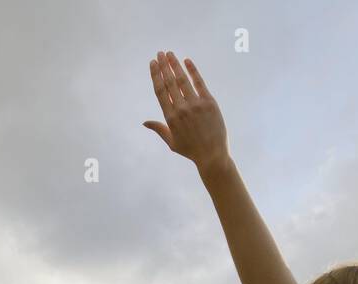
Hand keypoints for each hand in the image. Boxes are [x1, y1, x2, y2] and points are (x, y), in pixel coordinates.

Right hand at [143, 51, 229, 173]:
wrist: (212, 155)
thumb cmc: (190, 150)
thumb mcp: (171, 142)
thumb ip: (159, 129)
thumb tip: (145, 122)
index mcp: (170, 118)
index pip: (160, 91)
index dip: (156, 75)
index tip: (152, 64)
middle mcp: (181, 109)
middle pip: (170, 82)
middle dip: (164, 66)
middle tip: (160, 53)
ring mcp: (196, 105)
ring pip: (183, 80)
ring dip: (175, 65)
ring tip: (170, 54)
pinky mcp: (209, 103)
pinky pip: (199, 83)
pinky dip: (193, 71)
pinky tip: (187, 61)